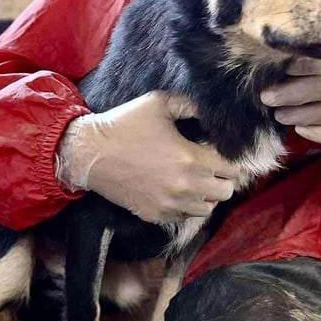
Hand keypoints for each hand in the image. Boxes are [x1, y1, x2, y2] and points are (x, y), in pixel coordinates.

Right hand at [56, 92, 238, 222]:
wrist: (90, 153)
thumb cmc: (124, 124)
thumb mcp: (159, 104)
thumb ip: (190, 105)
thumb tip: (209, 110)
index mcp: (190, 158)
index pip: (231, 169)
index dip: (230, 161)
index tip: (221, 155)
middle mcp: (185, 185)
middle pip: (226, 192)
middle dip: (223, 180)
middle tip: (212, 170)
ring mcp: (170, 203)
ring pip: (207, 209)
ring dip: (207, 196)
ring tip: (196, 183)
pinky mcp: (155, 214)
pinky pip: (184, 217)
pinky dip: (186, 207)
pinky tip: (177, 192)